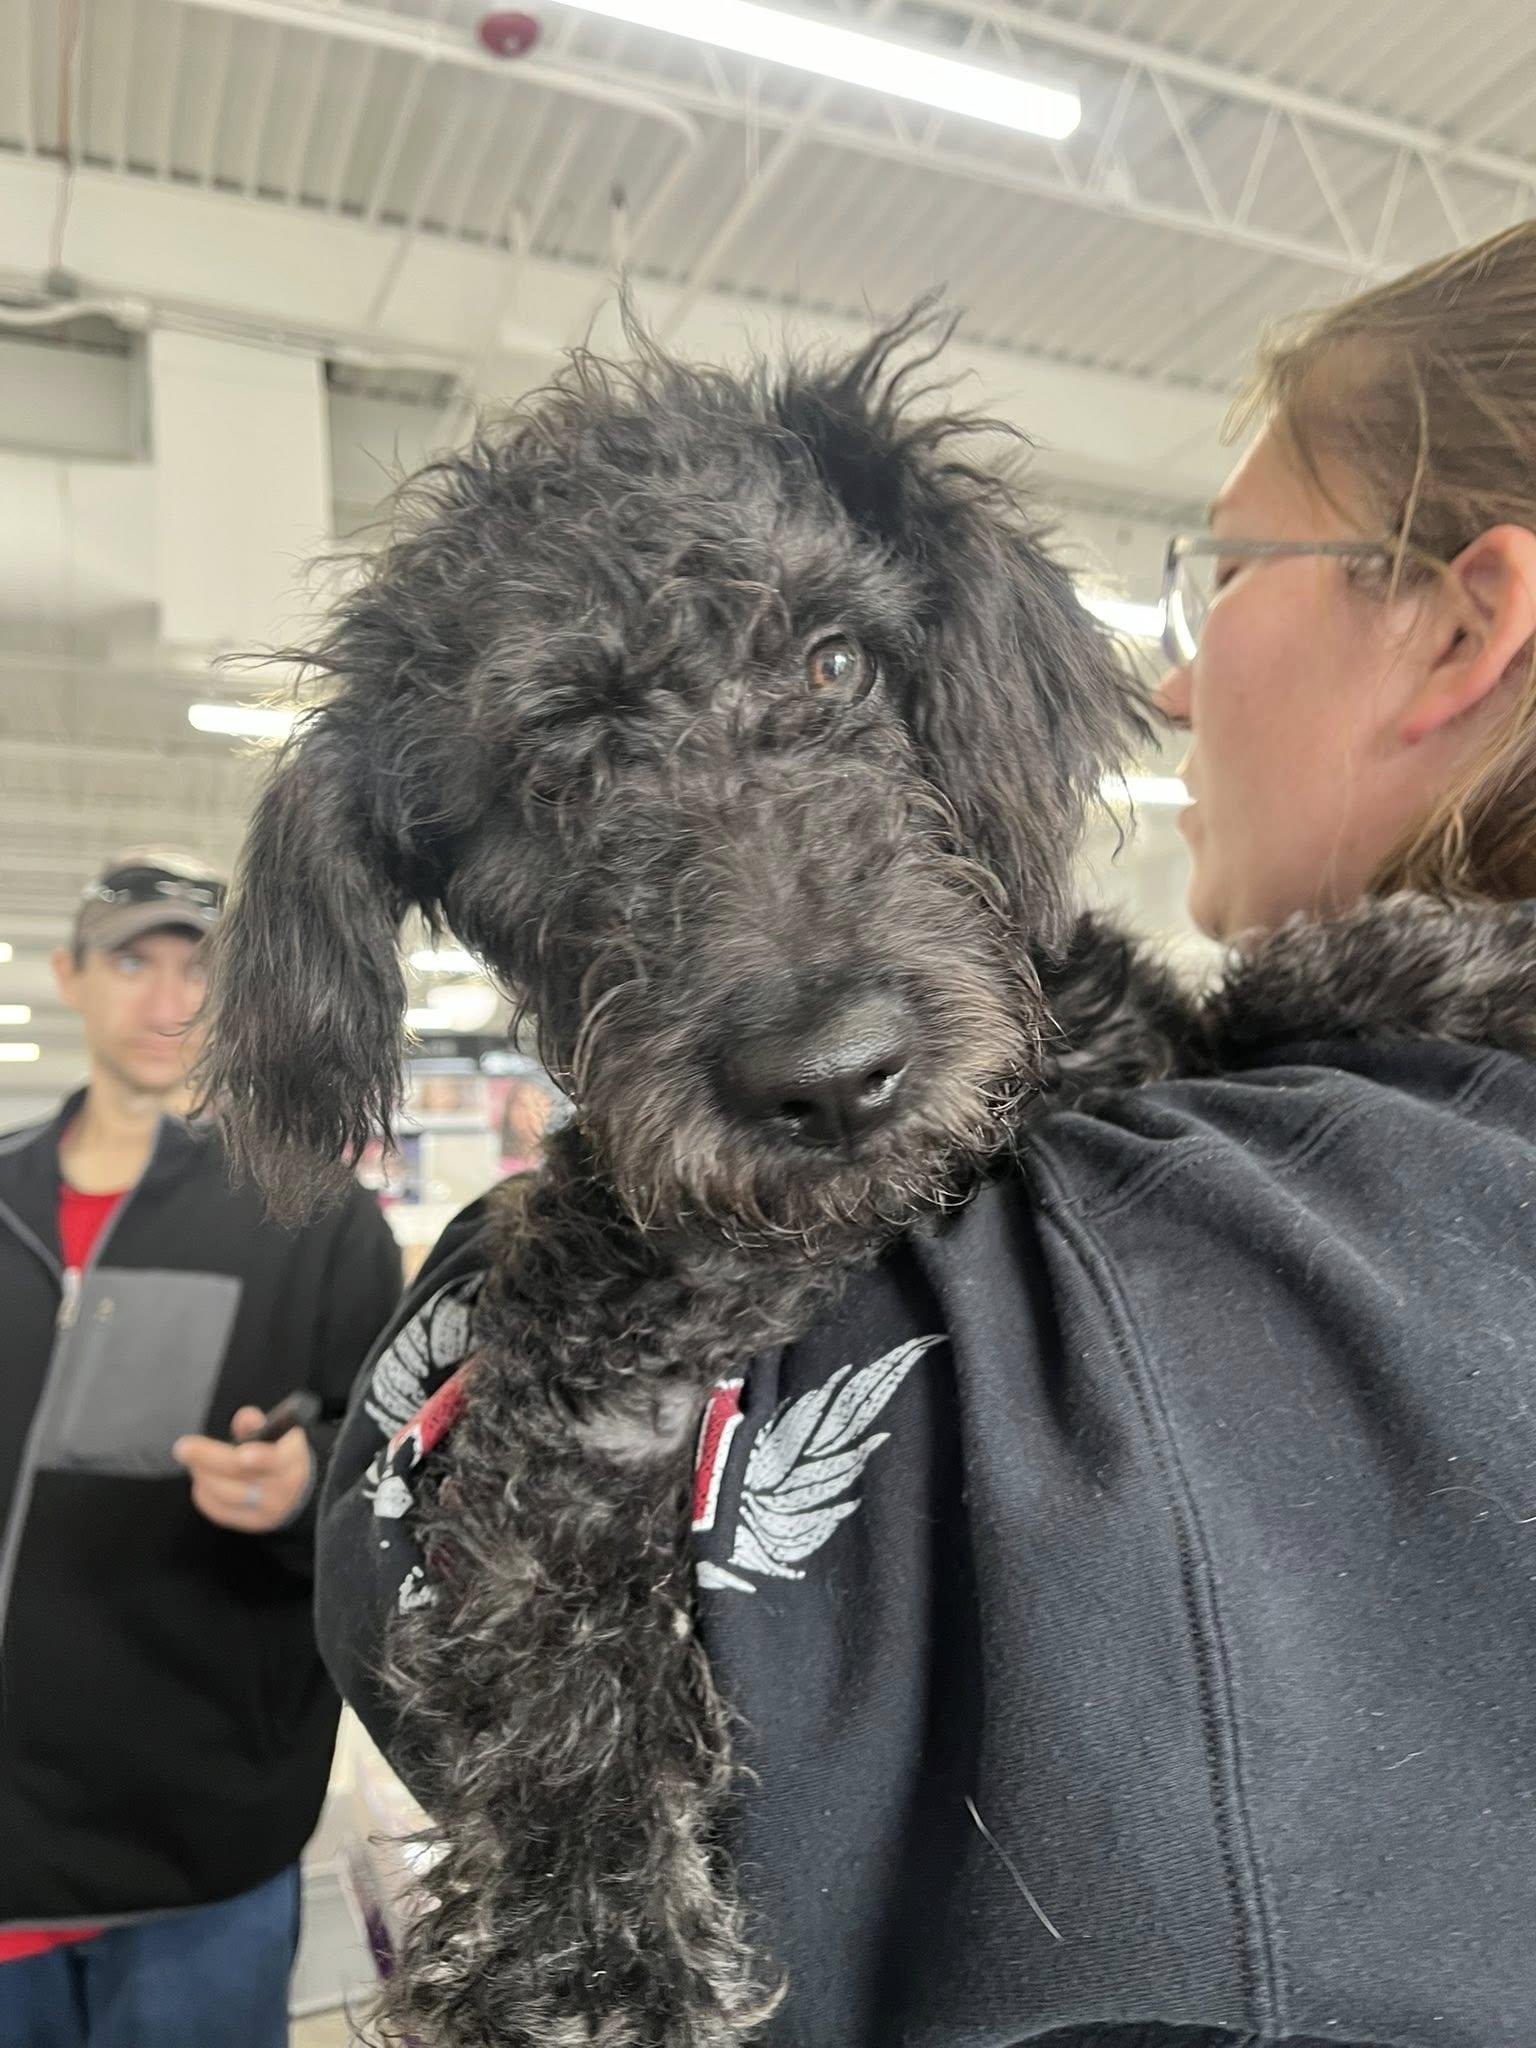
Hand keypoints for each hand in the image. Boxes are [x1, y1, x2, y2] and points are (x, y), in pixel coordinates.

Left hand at [172, 1407, 315, 1533]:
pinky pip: (219, 1511)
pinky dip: (204, 1494)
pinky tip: (202, 1480)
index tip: (240, 1453)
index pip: (275, 1460)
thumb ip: (259, 1424)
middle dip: (208, 1460)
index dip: (260, 1457)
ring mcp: (268, 1510)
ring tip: (194, 1463)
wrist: (297, 1492)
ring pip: (225, 1494)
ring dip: (203, 1475)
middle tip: (183, 1448)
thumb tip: (244, 1418)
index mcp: (292, 1460)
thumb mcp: (278, 1434)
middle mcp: (283, 1489)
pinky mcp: (252, 1524)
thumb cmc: (280, 1454)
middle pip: (241, 1476)